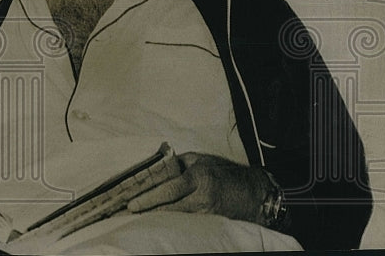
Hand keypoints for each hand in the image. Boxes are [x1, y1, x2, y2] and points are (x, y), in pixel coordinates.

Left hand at [126, 152, 269, 223]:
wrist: (256, 193)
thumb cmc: (226, 173)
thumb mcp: (203, 160)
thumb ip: (179, 163)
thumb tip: (157, 167)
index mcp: (198, 175)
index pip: (167, 186)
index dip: (148, 195)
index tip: (131, 201)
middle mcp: (202, 194)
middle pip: (168, 203)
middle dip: (147, 208)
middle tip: (128, 212)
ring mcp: (207, 211)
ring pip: (175, 215)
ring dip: (155, 216)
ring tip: (137, 218)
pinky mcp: (210, 222)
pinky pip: (186, 221)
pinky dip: (170, 221)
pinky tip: (158, 223)